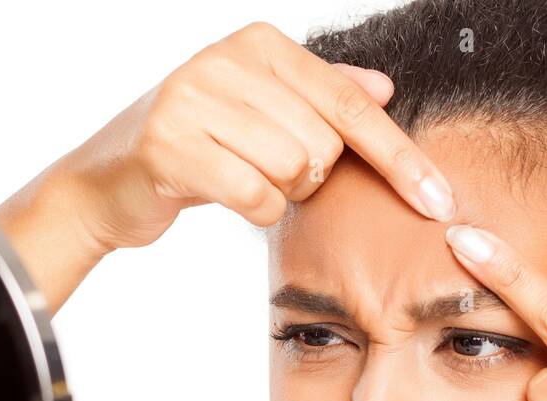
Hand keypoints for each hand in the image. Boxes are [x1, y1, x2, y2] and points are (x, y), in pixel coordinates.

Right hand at [60, 20, 455, 253]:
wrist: (107, 181)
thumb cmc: (194, 146)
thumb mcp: (259, 111)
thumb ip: (321, 97)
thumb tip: (384, 88)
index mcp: (258, 45)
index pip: (352, 106)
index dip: (401, 158)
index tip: (439, 200)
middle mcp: (226, 61)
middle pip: (324, 145)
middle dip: (306, 177)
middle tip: (262, 170)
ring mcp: (193, 99)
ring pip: (292, 170)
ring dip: (277, 192)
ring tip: (238, 177)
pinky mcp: (171, 146)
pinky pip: (255, 196)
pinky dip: (252, 211)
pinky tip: (224, 196)